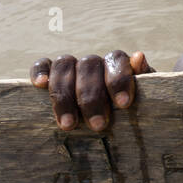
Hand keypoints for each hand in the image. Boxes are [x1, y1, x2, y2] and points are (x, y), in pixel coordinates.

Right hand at [30, 51, 153, 131]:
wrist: (116, 114)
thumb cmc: (128, 109)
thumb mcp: (143, 96)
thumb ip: (143, 78)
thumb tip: (138, 56)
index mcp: (116, 62)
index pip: (116, 59)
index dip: (119, 80)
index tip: (124, 104)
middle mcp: (92, 61)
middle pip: (88, 66)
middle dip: (92, 98)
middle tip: (98, 126)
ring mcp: (71, 65)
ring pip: (63, 66)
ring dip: (65, 96)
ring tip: (69, 125)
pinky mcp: (49, 73)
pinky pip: (41, 64)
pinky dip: (38, 71)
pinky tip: (40, 86)